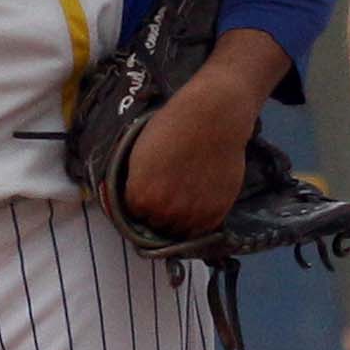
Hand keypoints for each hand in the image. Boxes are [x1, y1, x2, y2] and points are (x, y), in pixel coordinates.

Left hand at [115, 64, 265, 240]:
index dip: (141, 204)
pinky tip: (200, 200)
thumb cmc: (172, 127)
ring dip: (180, 220)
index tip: (150, 194)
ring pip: (180, 232)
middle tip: (170, 193)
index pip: (133, 216)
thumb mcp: (137, 154)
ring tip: (186, 197)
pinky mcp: (216, 213)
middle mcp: (163, 211)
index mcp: (139, 196)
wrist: (212, 117)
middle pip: (156, 227)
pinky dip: (200, 220)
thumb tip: (135, 203)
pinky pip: (203, 230)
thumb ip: (135, 184)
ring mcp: (191, 215)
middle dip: (159, 214)